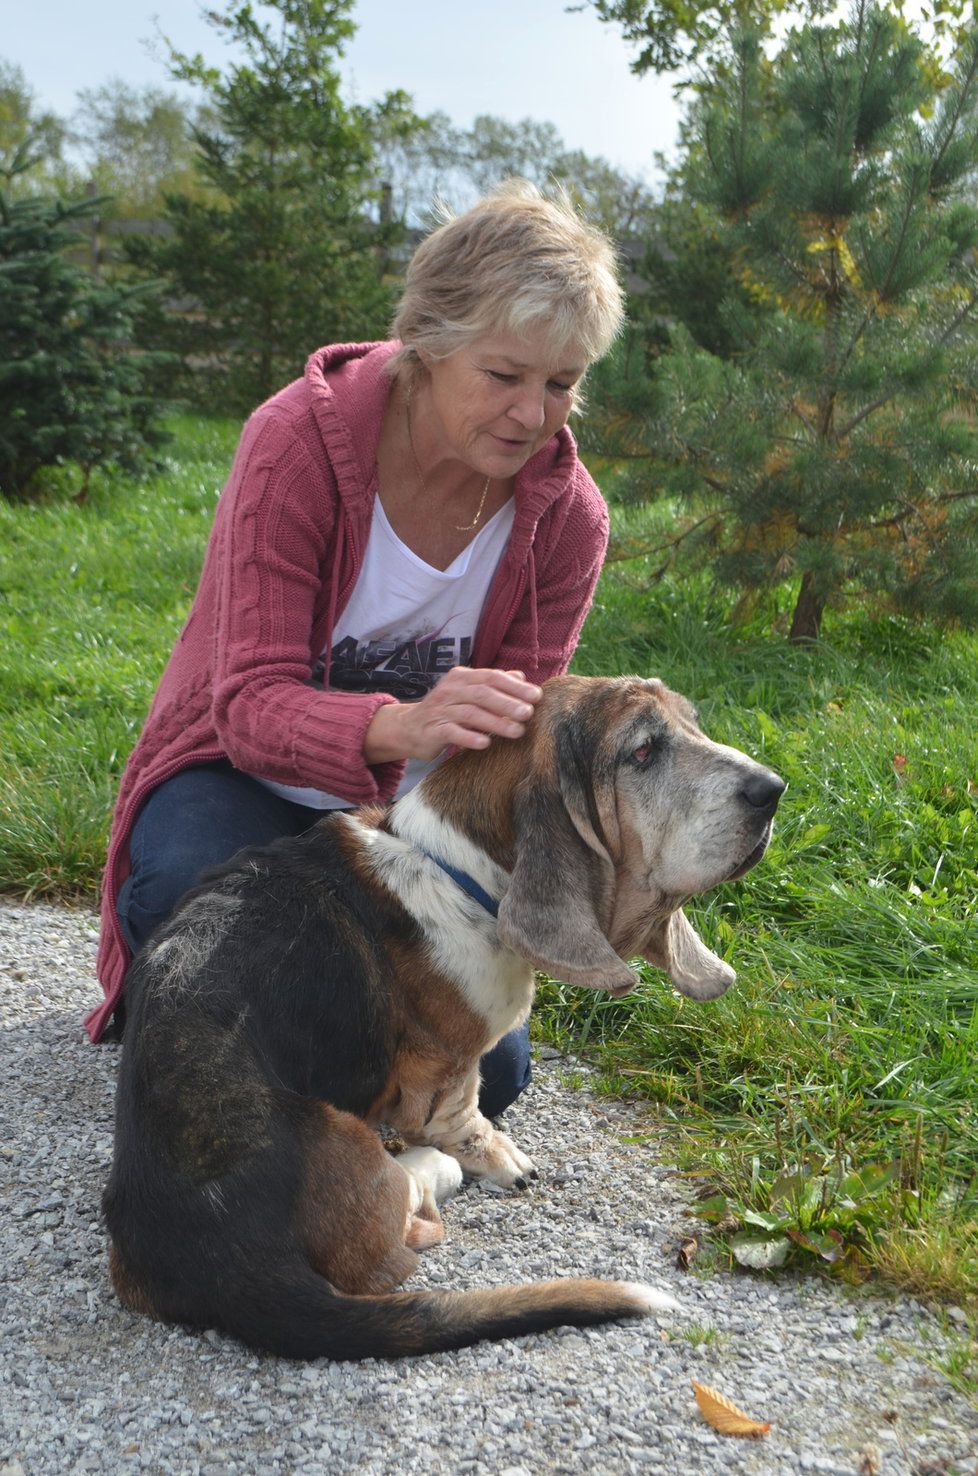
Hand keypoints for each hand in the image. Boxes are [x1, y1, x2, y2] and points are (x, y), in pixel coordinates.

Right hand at [364, 668, 541, 763]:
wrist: (410, 728)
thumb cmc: (447, 710)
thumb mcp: (468, 693)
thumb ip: (493, 684)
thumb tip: (522, 677)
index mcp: (462, 677)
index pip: (491, 677)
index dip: (514, 686)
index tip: (536, 696)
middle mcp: (450, 690)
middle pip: (482, 693)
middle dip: (508, 703)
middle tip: (528, 714)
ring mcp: (441, 710)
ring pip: (471, 714)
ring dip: (496, 722)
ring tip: (517, 731)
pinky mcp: (433, 730)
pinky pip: (453, 732)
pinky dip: (470, 737)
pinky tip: (486, 743)